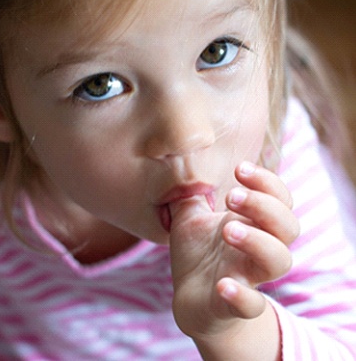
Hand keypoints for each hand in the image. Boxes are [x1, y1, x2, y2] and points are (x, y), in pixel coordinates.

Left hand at [169, 162, 298, 341]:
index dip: (267, 182)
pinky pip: (251, 306)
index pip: (278, 198)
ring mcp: (248, 277)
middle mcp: (258, 248)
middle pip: (287, 226)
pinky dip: (241, 296)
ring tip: (227, 230)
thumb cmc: (197, 253)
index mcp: (250, 223)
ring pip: (279, 261)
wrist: (190, 301)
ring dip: (257, 241)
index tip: (239, 168)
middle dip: (264, 206)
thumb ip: (189, 190)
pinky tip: (222, 285)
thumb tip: (178, 159)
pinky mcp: (235, 306)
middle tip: (231, 196)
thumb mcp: (189, 215)